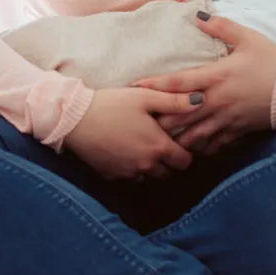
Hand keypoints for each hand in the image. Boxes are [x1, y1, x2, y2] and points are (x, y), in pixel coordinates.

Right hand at [63, 87, 202, 180]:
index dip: (185, 153)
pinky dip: (130, 169)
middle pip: (168, 173)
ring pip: (148, 177)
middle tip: (159, 144)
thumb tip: (201, 101)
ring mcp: (128, 173)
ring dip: (149, 167)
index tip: (178, 142)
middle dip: (168, 162)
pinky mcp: (111, 176)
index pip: (184, 161)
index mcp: (158, 146)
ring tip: (140, 147)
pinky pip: (129, 178)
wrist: (74, 119)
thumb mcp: (145, 97)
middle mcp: (146, 165)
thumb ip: (175, 101)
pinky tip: (123, 152)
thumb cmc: (111, 104)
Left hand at [134, 14, 275, 155]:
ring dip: (176, 136)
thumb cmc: (272, 60)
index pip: (179, 82)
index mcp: (217, 76)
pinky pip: (213, 144)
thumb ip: (220, 27)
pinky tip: (188, 148)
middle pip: (180, 114)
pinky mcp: (238, 131)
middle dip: (160, 118)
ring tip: (158, 138)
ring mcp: (228, 119)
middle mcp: (218, 101)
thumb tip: (197, 14)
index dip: (156, 85)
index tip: (136, 86)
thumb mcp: (247, 38)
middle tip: (140, 119)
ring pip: (194, 134)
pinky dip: (199, 147)